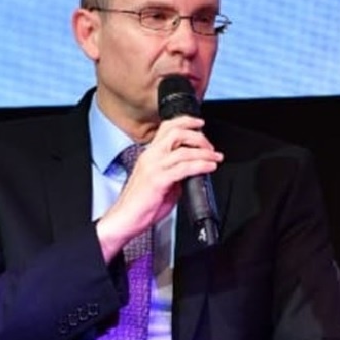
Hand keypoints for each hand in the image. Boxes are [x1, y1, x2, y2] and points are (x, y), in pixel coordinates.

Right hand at [95, 116, 223, 261]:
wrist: (125, 218)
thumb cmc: (139, 204)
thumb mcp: (159, 181)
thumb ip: (174, 172)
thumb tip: (192, 170)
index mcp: (149, 154)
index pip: (166, 127)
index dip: (186, 121)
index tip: (200, 124)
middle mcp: (150, 156)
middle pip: (176, 132)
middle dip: (198, 136)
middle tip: (210, 146)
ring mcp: (153, 167)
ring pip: (183, 150)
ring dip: (204, 152)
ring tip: (215, 157)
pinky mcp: (158, 180)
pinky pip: (184, 168)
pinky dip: (201, 165)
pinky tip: (209, 167)